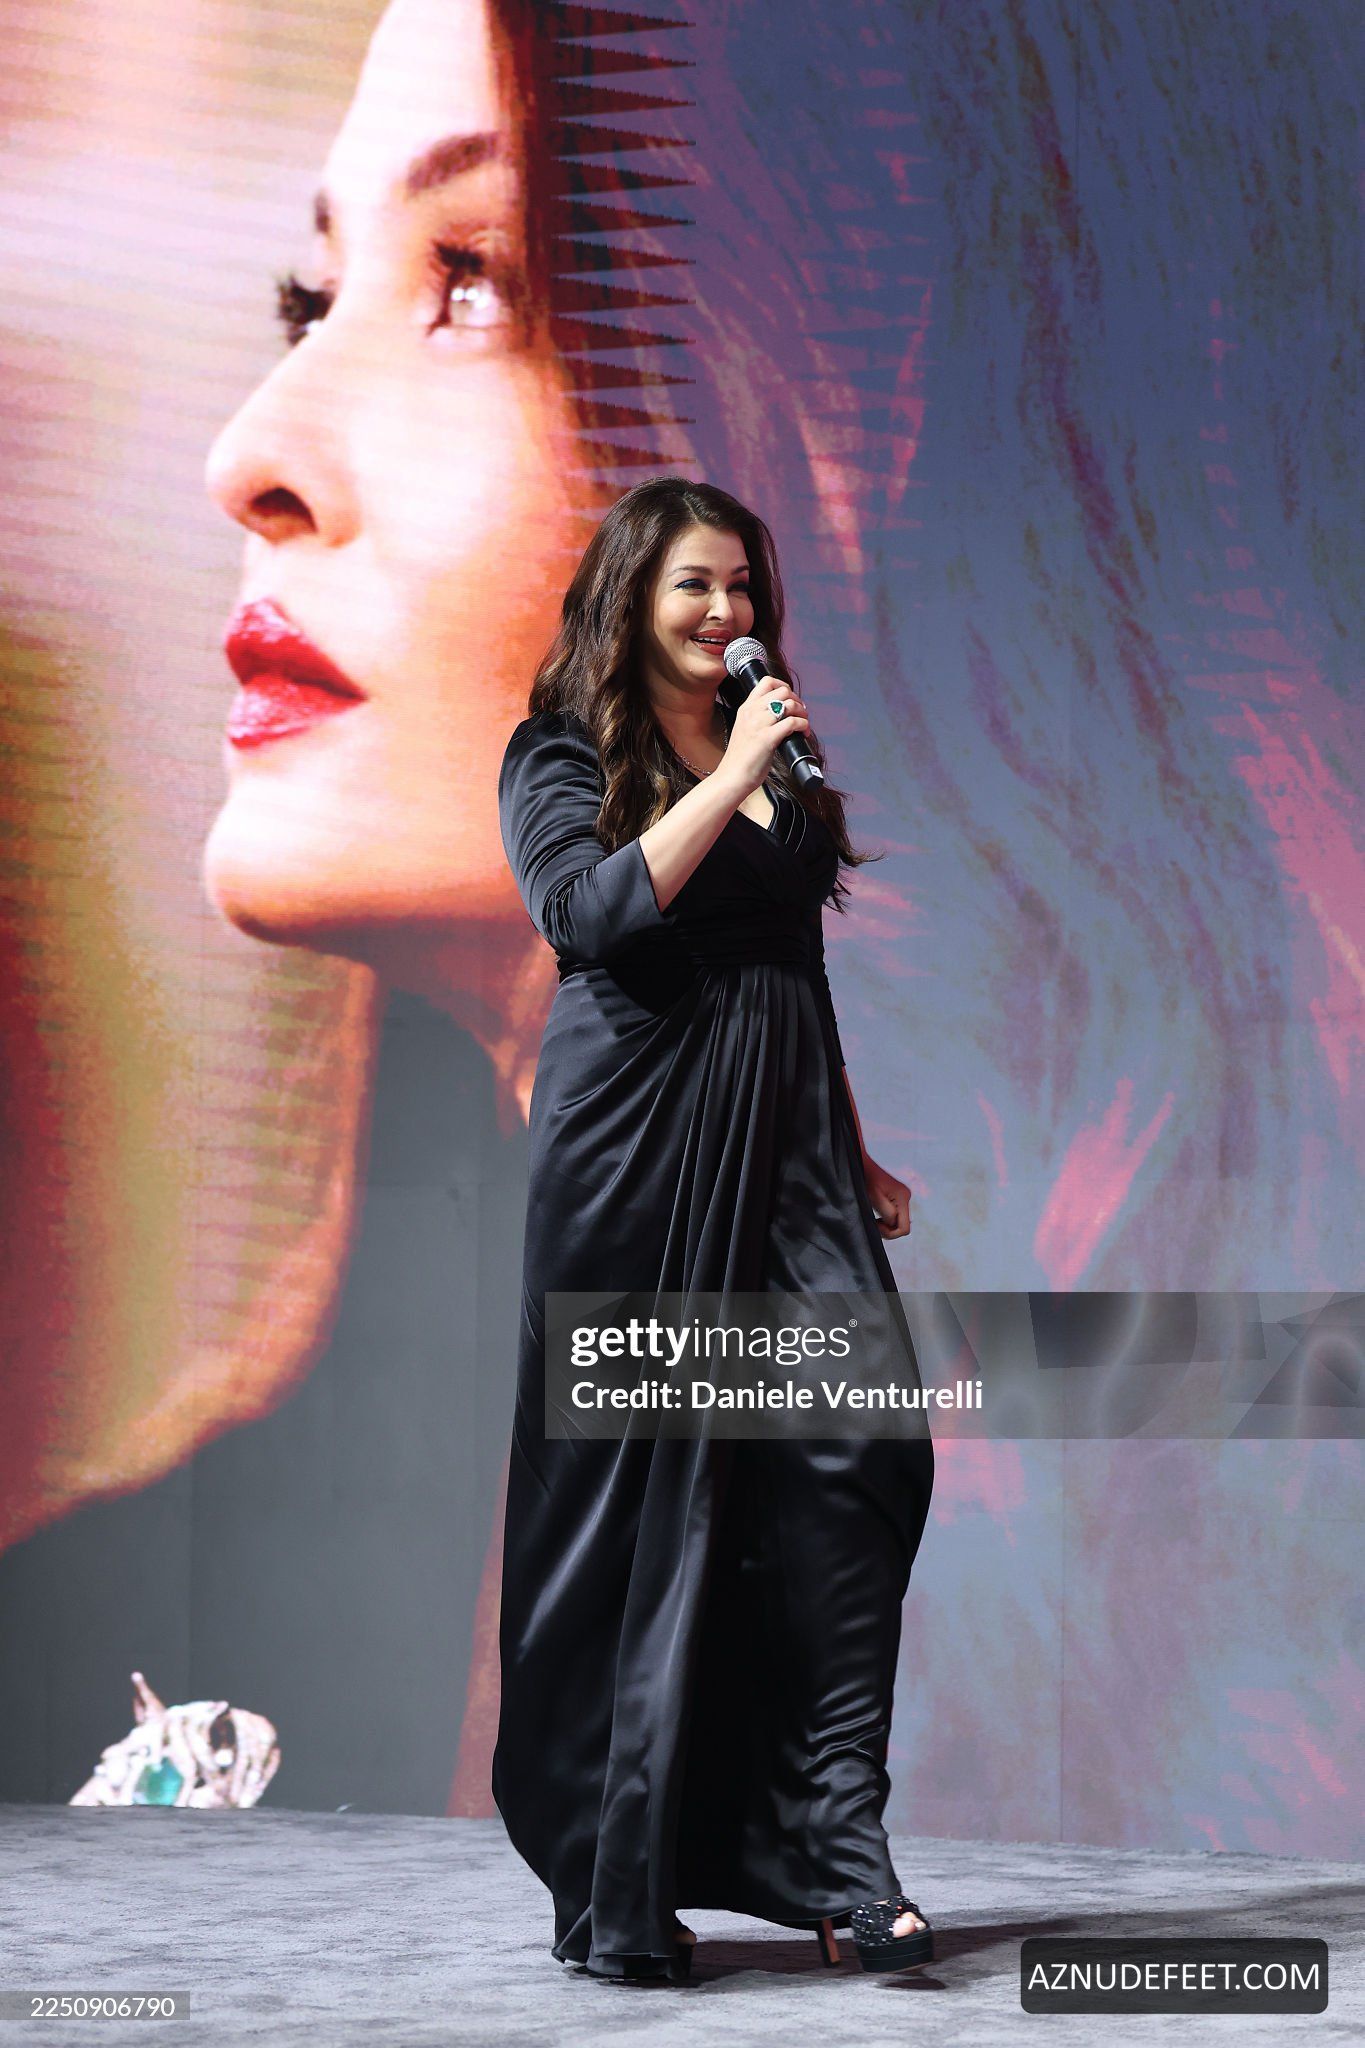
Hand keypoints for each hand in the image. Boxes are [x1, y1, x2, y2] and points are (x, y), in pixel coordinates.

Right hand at [714, 677, 810, 800]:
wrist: (732, 776)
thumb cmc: (741, 758)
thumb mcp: (745, 730)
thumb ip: (758, 719)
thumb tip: (780, 715)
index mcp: (746, 708)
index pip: (766, 682)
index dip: (784, 686)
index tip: (790, 699)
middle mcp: (752, 712)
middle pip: (783, 691)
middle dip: (797, 700)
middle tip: (800, 713)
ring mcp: (759, 724)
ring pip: (790, 704)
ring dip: (802, 713)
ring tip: (804, 724)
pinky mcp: (768, 738)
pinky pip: (792, 722)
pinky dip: (803, 725)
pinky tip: (804, 733)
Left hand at [863, 1156, 911, 1237]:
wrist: (863, 1163)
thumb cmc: (867, 1179)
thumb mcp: (875, 1198)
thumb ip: (888, 1213)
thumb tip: (893, 1223)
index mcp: (903, 1198)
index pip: (905, 1228)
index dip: (891, 1233)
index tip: (877, 1225)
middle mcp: (906, 1197)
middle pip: (903, 1225)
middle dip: (889, 1229)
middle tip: (874, 1223)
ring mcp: (902, 1197)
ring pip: (899, 1220)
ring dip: (887, 1223)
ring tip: (874, 1217)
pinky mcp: (897, 1196)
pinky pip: (896, 1213)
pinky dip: (887, 1217)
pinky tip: (877, 1212)